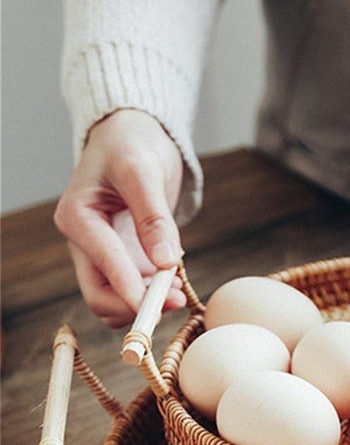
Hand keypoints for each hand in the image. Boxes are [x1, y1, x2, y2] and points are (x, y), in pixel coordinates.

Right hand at [54, 109, 186, 326]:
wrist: (132, 138)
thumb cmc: (131, 146)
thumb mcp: (143, 172)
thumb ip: (153, 218)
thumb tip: (164, 264)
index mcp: (76, 218)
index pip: (101, 268)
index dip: (132, 291)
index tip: (163, 303)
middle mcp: (83, 242)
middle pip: (100, 297)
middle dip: (137, 306)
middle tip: (178, 300)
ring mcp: (100, 255)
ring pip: (114, 302)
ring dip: (145, 306)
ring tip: (179, 291)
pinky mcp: (120, 260)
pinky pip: (131, 292)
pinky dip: (151, 297)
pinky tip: (174, 284)